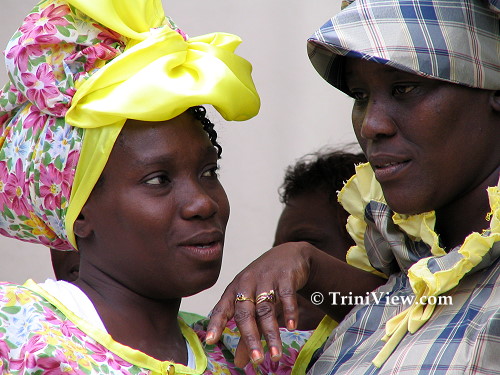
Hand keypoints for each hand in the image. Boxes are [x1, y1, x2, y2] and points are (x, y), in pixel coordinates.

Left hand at [206, 241, 385, 367]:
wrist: (289, 255)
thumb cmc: (264, 282)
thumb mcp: (253, 303)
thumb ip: (246, 332)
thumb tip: (240, 362)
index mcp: (234, 289)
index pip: (223, 308)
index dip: (216, 324)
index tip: (211, 341)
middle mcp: (247, 283)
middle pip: (245, 312)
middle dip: (250, 337)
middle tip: (256, 360)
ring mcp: (266, 278)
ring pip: (266, 308)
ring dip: (271, 333)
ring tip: (276, 355)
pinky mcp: (285, 276)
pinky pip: (286, 296)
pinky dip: (289, 311)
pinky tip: (291, 327)